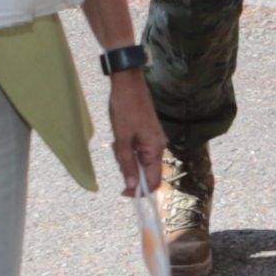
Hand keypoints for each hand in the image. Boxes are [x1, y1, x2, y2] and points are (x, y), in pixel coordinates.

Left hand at [104, 69, 166, 200]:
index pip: (153, 182)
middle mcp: (159, 146)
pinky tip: (120, 136)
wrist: (128, 83)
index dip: (139, 191)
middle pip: (147, 172)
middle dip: (130, 170)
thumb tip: (131, 187)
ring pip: (141, 160)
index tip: (123, 192)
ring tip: (117, 140)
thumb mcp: (121, 140)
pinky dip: (128, 149)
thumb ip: (127, 164)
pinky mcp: (148, 134)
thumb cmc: (125, 109)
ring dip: (127, 157)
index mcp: (156, 149)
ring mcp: (154, 140)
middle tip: (116, 152)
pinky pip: (139, 150)